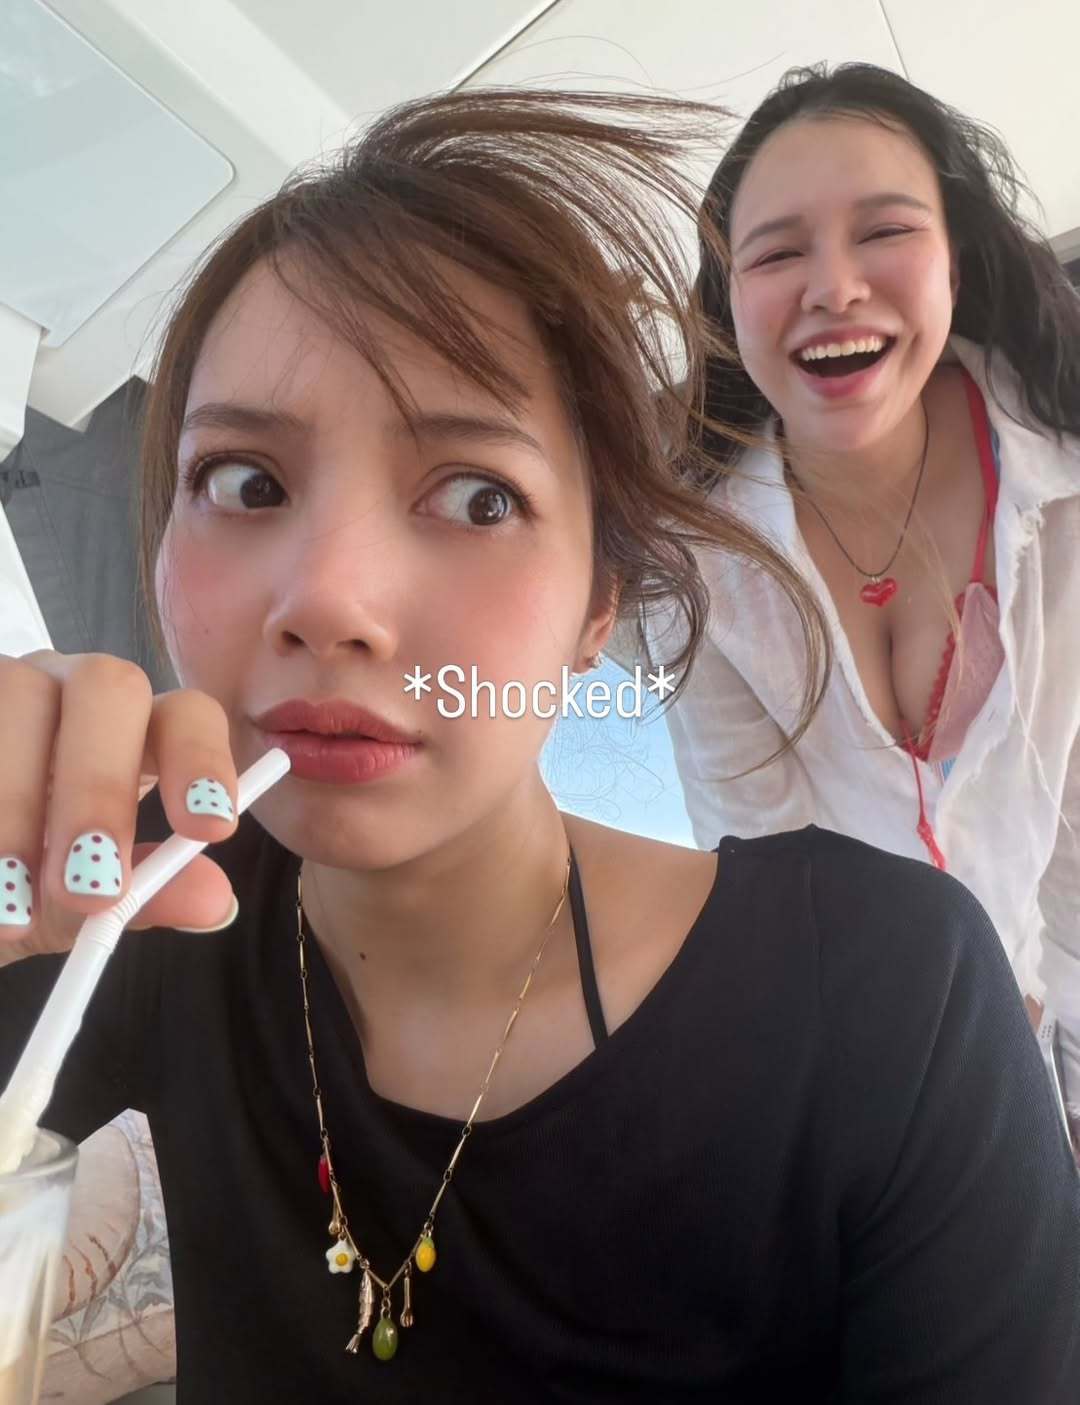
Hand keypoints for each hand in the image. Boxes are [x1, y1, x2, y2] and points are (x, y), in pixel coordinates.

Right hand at [0, 651, 238, 963]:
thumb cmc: (18, 881)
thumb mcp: (76, 902)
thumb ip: (145, 898)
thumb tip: (216, 901)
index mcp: (133, 729)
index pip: (189, 714)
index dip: (202, 760)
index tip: (211, 830)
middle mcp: (73, 688)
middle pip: (109, 687)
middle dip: (99, 787)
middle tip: (88, 889)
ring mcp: (6, 681)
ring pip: (21, 694)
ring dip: (16, 806)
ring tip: (10, 908)